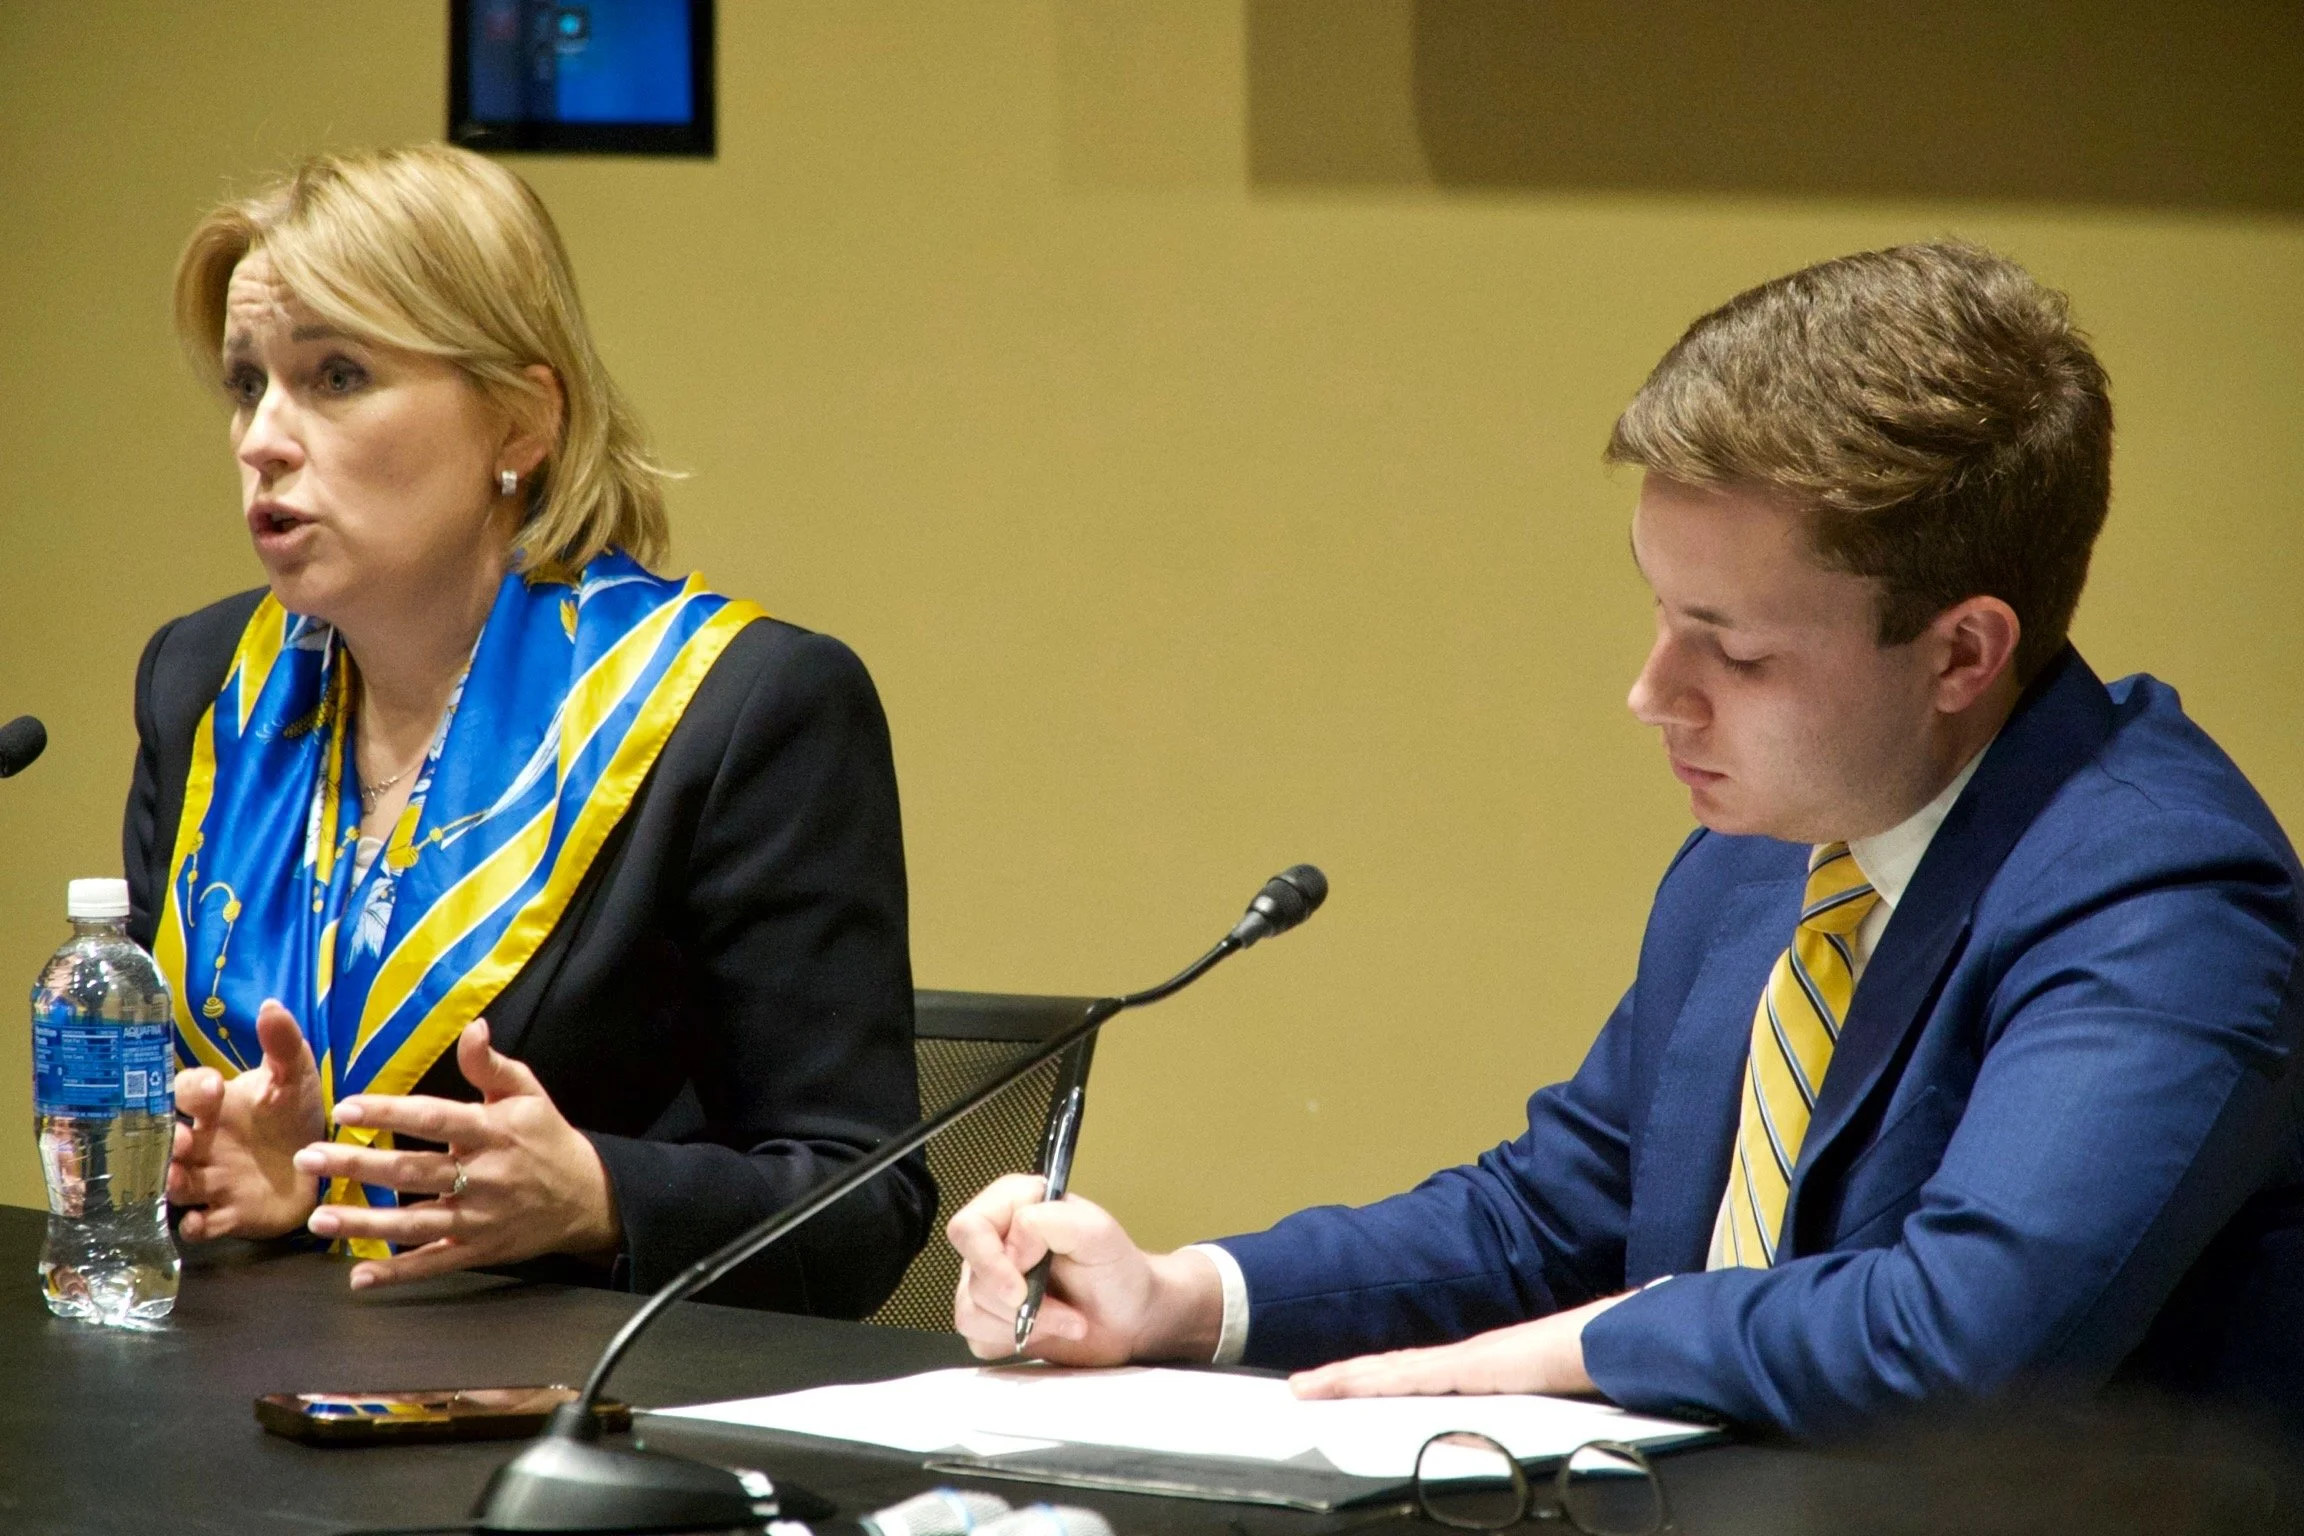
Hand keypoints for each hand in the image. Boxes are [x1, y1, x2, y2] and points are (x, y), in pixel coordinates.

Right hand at [168, 998, 324, 1239]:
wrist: (317, 1164)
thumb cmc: (293, 1116)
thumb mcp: (295, 1078)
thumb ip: (283, 1044)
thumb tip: (270, 1005)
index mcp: (216, 1108)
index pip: (188, 1092)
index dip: (195, 1090)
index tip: (213, 1088)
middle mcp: (203, 1144)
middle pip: (169, 1140)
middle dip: (169, 1141)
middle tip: (182, 1141)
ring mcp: (211, 1181)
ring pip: (177, 1183)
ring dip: (174, 1181)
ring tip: (179, 1177)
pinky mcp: (226, 1215)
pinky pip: (200, 1225)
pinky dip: (196, 1226)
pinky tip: (200, 1223)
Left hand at [290, 1020, 619, 1289]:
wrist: (588, 1197)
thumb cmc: (548, 1138)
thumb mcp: (528, 1094)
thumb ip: (492, 1065)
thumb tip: (473, 1028)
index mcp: (492, 1132)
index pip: (434, 1119)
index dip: (390, 1114)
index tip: (346, 1108)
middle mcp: (483, 1176)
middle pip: (413, 1172)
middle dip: (358, 1166)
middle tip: (307, 1160)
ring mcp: (480, 1218)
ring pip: (415, 1222)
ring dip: (365, 1222)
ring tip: (319, 1218)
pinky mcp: (479, 1250)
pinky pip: (435, 1262)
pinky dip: (398, 1273)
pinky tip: (359, 1277)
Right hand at [946, 1173, 1221, 1363]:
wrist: (1131, 1317)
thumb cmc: (1117, 1269)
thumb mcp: (1098, 1233)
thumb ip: (1053, 1221)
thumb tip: (1012, 1246)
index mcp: (1015, 1204)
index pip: (969, 1227)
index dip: (990, 1262)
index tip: (1021, 1287)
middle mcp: (996, 1240)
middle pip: (971, 1276)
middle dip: (1017, 1303)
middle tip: (1062, 1309)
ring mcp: (989, 1280)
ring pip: (970, 1312)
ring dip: (1024, 1325)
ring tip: (1066, 1319)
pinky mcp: (991, 1317)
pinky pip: (977, 1338)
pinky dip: (1014, 1341)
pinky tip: (1046, 1331)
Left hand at [1288, 1293, 1630, 1399]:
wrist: (1624, 1341)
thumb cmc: (1597, 1369)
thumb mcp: (1548, 1406)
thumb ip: (1520, 1419)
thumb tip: (1498, 1446)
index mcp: (1481, 1371)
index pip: (1415, 1376)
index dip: (1374, 1381)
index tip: (1338, 1390)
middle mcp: (1468, 1360)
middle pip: (1393, 1370)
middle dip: (1346, 1379)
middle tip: (1300, 1388)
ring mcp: (1469, 1359)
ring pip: (1393, 1369)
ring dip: (1348, 1378)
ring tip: (1305, 1387)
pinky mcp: (1475, 1364)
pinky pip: (1414, 1374)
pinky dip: (1375, 1379)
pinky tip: (1345, 1385)